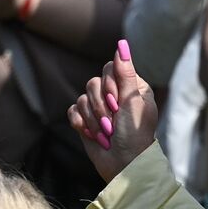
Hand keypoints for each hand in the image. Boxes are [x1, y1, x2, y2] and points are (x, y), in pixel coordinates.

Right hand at [67, 39, 159, 182]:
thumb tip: (121, 45)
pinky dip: (81, 123)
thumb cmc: (134, 133)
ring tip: (106, 132)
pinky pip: (73, 111)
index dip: (110, 85)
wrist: (123, 164)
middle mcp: (114, 95)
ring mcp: (99, 108)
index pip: (110, 68)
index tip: (118, 103)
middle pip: (93, 82)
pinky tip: (92, 134)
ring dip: (93, 119)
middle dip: (101, 106)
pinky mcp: (85, 120)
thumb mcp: (132, 100)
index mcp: (130, 87)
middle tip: (113, 122)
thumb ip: (125, 72)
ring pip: (82, 98)